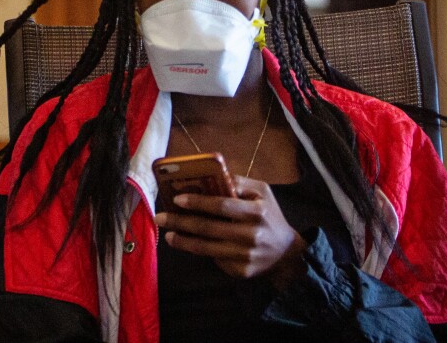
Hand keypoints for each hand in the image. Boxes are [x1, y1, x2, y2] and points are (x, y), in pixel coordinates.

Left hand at [155, 175, 305, 280]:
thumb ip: (239, 182)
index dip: (198, 202)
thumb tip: (212, 174)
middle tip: (160, 217)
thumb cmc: (270, 216)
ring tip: (168, 235)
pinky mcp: (240, 271)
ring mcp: (245, 256)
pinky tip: (190, 244)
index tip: (177, 199)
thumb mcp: (263, 192)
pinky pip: (215, 259)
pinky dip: (200, 252)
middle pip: (208, 228)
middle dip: (180, 222)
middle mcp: (250, 235)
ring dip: (183, 241)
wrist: (286, 252)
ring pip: (206, 248)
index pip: (221, 206)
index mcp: (256, 212)